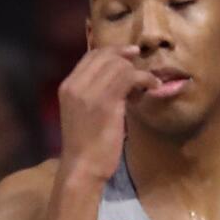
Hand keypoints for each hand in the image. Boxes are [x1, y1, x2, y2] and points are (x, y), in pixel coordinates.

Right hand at [57, 46, 159, 184]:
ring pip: (119, 65)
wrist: (81, 167)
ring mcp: (90, 92)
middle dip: (127, 59)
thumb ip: (92, 93)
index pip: (90, 56)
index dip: (112, 51)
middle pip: (105, 56)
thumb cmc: (84, 146)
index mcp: (67, 87)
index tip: (129, 55)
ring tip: (147, 84)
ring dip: (138, 72)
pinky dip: (145, 79)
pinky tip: (152, 88)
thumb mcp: (81, 112)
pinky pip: (130, 77)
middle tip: (141, 69)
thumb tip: (116, 78)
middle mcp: (76, 85)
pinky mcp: (107, 101)